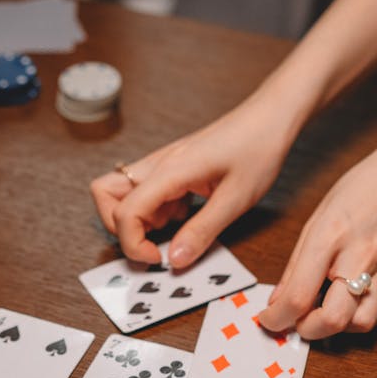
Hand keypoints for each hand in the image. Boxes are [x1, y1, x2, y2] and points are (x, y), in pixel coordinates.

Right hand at [90, 96, 292, 266]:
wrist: (270, 117)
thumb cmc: (258, 148)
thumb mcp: (235, 200)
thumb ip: (202, 232)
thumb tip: (174, 260)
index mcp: (170, 170)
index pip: (124, 211)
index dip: (133, 243)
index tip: (158, 259)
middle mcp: (158, 164)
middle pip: (106, 195)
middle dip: (121, 228)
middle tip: (154, 244)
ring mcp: (163, 164)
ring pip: (123, 193)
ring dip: (139, 219)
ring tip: (176, 227)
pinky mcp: (172, 168)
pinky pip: (147, 192)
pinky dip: (157, 211)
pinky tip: (187, 214)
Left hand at [259, 140, 376, 339]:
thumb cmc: (365, 189)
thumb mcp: (317, 218)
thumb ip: (296, 265)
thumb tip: (278, 300)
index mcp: (331, 237)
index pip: (299, 295)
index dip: (278, 318)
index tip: (269, 320)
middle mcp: (360, 259)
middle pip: (332, 320)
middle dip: (306, 330)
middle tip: (295, 321)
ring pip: (359, 325)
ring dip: (336, 329)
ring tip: (322, 310)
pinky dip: (357, 321)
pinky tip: (346, 306)